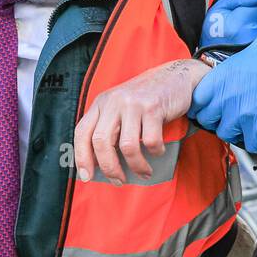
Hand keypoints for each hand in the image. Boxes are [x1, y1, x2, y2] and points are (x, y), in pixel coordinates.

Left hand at [73, 59, 211, 183]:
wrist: (174, 76)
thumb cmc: (145, 98)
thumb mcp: (119, 106)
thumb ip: (108, 126)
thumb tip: (99, 161)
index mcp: (102, 103)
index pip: (82, 131)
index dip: (82, 156)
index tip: (87, 176)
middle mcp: (114, 102)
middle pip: (101, 142)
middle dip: (109, 167)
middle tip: (119, 180)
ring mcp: (133, 104)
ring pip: (127, 146)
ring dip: (136, 165)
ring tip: (144, 172)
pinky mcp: (153, 108)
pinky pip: (150, 141)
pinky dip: (155, 152)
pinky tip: (157, 151)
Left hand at [188, 23, 256, 154]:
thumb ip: (248, 48)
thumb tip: (250, 49)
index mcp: (224, 76)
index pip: (198, 98)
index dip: (204, 102)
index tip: (210, 103)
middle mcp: (228, 97)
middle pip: (208, 119)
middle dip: (217, 118)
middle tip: (228, 115)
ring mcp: (243, 115)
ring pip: (226, 133)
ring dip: (236, 130)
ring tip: (246, 124)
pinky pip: (250, 144)